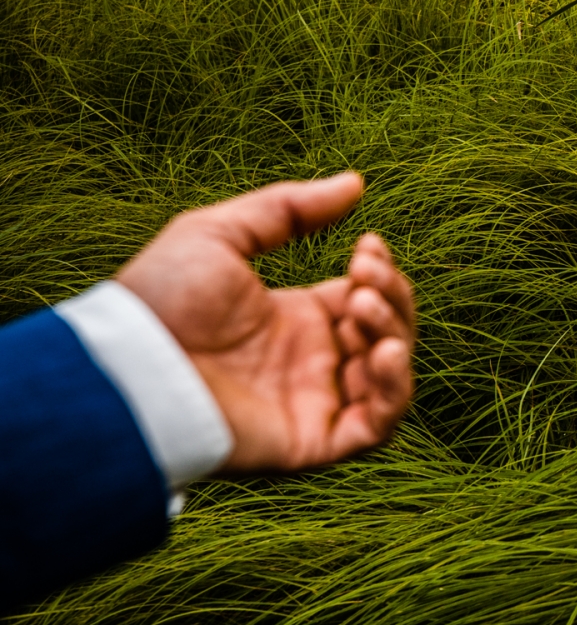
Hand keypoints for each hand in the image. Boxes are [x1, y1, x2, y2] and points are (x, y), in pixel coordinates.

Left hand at [117, 173, 414, 470]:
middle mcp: (312, 363)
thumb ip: (289, 208)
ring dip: (394, 334)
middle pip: (387, 332)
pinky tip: (382, 351)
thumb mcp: (221, 233)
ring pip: (390, 378)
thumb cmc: (162, 300)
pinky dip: (394, 388)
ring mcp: (315, 403)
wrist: (133, 364)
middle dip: (390, 296)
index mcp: (295, 320)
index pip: (364, 299)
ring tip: (361, 306)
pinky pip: (378, 426)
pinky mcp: (314, 441)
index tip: (365, 245)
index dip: (379, 273)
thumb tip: (355, 183)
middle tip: (362, 276)